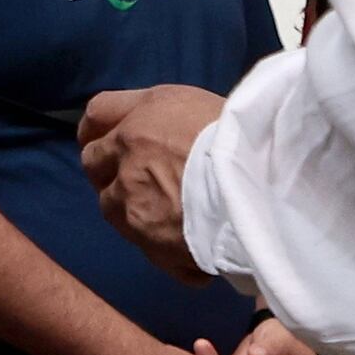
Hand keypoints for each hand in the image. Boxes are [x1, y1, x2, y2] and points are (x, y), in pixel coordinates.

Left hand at [79, 84, 223, 277]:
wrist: (260, 185)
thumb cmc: (237, 135)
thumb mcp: (192, 102)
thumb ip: (157, 115)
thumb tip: (146, 129)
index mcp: (138, 123)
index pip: (96, 116)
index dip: (96, 127)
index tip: (102, 136)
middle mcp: (126, 163)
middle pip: (94, 166)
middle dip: (108, 170)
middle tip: (135, 177)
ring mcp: (135, 209)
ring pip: (113, 211)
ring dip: (133, 211)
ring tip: (167, 214)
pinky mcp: (153, 247)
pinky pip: (152, 252)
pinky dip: (169, 251)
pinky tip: (194, 248)